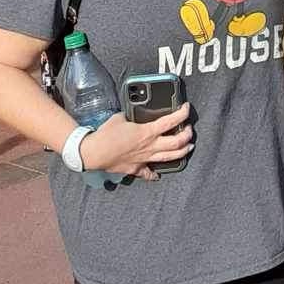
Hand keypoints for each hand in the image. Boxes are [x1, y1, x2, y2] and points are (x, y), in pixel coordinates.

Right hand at [80, 103, 194, 180]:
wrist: (93, 152)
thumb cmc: (106, 134)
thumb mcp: (121, 118)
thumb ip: (132, 116)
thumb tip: (133, 114)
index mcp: (147, 132)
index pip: (171, 121)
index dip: (182, 114)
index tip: (186, 109)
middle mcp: (150, 146)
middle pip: (177, 143)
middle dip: (187, 135)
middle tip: (189, 130)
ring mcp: (145, 159)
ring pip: (169, 158)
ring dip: (182, 152)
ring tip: (188, 147)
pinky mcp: (136, 169)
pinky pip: (148, 174)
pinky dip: (154, 174)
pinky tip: (157, 174)